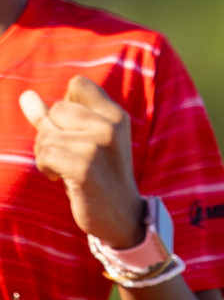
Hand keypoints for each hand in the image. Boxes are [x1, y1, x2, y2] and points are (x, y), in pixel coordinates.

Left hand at [20, 77, 142, 247]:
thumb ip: (52, 117)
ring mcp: (98, 146)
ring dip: (46, 153)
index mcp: (116, 115)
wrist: (121, 214)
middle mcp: (110, 126)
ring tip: (64, 168)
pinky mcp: (84, 168)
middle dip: (51, 131)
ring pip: (47, 134)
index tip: (75, 129)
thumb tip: (25, 96)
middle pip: (56, 108)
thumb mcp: (83, 140)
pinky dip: (45, 166)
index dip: (66, 105)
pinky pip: (45, 154)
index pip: (78, 85)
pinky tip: (59, 177)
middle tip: (68, 153)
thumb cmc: (99, 173)